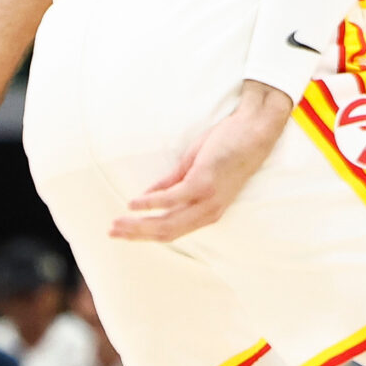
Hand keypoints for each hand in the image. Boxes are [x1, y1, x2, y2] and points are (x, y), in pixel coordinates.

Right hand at [111, 83, 291, 242]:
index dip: (145, 235)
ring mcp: (207, 200)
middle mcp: (208, 212)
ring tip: (117, 223)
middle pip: (166, 232)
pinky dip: (151, 202)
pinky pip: (171, 198)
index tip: (122, 233)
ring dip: (139, 224)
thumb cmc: (228, 148)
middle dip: (136, 234)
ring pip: (167, 222)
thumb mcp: (195, 170)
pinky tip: (134, 203)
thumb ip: (172, 185)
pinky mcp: (203, 183)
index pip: (171, 231)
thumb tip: (146, 199)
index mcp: (206, 212)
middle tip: (112, 233)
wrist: (254, 131)